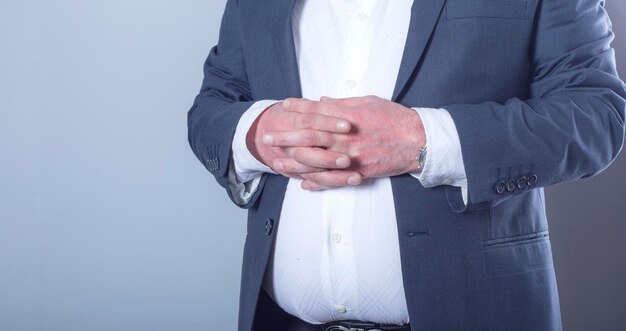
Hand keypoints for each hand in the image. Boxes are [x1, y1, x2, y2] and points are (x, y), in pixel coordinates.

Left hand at [263, 96, 426, 189]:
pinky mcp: (359, 171)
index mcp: (349, 117)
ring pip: (318, 161)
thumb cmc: (394, 118)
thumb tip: (321, 100)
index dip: (299, 108)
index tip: (284, 106)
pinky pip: (334, 179)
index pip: (318, 111)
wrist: (417, 141)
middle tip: (267, 137)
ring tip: (276, 163)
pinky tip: (302, 183)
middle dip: (286, 136)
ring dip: (295, 163)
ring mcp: (352, 157)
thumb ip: (343, 103)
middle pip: (311, 137)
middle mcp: (347, 137)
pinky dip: (318, 182)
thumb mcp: (370, 102)